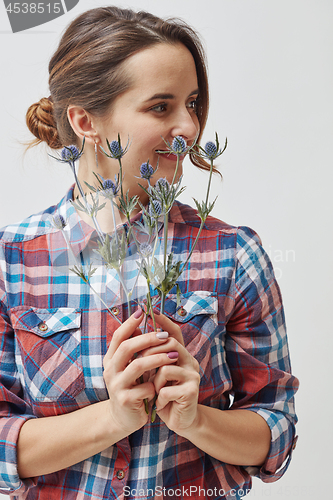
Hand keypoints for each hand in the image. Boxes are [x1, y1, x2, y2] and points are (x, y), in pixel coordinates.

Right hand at [103, 309, 178, 438]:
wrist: (122, 418)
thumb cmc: (130, 386)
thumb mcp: (129, 366)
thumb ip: (133, 347)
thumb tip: (140, 321)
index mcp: (111, 359)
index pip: (118, 336)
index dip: (130, 323)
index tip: (143, 311)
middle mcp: (110, 370)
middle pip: (127, 347)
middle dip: (148, 339)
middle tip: (166, 336)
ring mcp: (116, 385)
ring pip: (138, 366)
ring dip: (158, 358)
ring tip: (174, 356)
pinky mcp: (125, 400)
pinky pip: (145, 387)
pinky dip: (156, 384)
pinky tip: (162, 385)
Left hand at [141, 313, 200, 434]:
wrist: (178, 421)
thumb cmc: (163, 394)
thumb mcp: (154, 373)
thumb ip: (149, 355)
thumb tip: (134, 332)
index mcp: (181, 355)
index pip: (174, 332)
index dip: (163, 321)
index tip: (150, 309)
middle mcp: (190, 361)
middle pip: (168, 345)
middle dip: (149, 356)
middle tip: (139, 368)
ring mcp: (193, 375)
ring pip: (164, 367)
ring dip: (154, 382)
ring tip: (154, 392)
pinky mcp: (192, 391)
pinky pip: (166, 388)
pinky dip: (159, 397)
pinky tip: (160, 403)